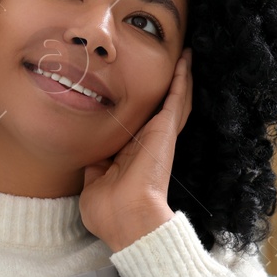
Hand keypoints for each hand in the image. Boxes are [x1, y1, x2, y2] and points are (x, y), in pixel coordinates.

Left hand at [79, 48, 192, 250]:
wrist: (125, 219)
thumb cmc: (109, 211)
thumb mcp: (94, 183)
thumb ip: (95, 165)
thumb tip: (90, 154)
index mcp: (133, 155)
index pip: (141, 125)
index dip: (143, 108)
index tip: (142, 91)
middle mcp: (150, 144)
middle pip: (164, 108)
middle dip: (170, 86)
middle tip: (177, 63)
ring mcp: (160, 137)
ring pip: (176, 100)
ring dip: (181, 78)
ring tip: (186, 56)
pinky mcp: (165, 131)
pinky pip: (177, 98)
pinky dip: (181, 78)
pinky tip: (185, 60)